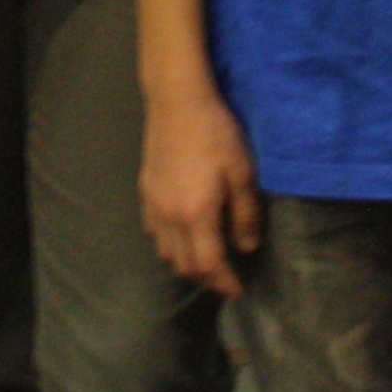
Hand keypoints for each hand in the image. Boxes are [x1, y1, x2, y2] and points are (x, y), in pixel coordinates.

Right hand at [139, 88, 262, 298]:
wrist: (177, 101)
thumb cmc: (216, 134)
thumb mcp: (242, 173)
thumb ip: (245, 215)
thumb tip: (247, 247)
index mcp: (196, 215)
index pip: (208, 266)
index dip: (224, 283)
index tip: (239, 290)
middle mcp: (169, 218)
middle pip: (184, 265)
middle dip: (207, 278)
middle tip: (227, 277)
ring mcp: (153, 205)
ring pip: (166, 252)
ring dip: (186, 262)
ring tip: (206, 257)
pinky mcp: (145, 191)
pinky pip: (154, 232)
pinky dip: (170, 243)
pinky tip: (183, 232)